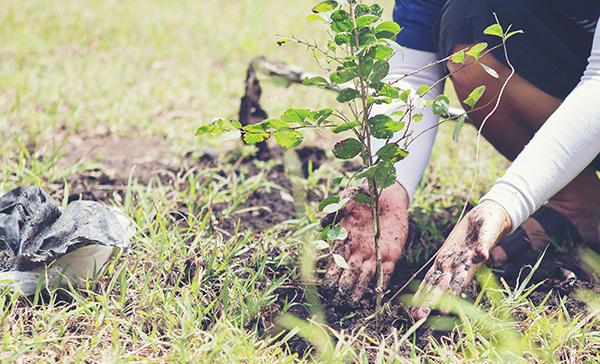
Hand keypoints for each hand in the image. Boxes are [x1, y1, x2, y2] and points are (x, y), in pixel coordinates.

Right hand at [322, 182, 408, 303]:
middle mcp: (357, 249)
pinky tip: (377, 295)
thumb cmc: (366, 193)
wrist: (390, 194)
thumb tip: (325, 219)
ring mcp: (373, 253)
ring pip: (364, 276)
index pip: (334, 260)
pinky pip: (385, 272)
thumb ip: (340, 205)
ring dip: (358, 290)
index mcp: (344, 237)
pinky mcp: (391, 254)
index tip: (325, 286)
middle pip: (347, 272)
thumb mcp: (352, 194)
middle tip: (337, 300)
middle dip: (342, 286)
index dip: (330, 273)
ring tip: (352, 304)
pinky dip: (381, 284)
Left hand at [410, 200, 511, 319]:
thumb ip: (485, 242)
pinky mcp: (444, 255)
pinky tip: (417, 297)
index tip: (443, 311)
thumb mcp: (489, 230)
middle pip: (443, 287)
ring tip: (414, 314)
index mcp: (471, 263)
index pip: (459, 282)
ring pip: (435, 283)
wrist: (486, 216)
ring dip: (425, 298)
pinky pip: (433, 272)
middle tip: (420, 317)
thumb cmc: (491, 223)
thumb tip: (483, 255)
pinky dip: (425, 285)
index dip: (450, 296)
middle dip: (431, 302)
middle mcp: (460, 266)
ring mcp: (451, 262)